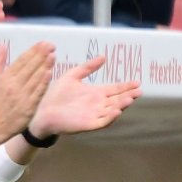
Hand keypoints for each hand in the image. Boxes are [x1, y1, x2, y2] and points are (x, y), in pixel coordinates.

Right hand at [0, 43, 53, 140]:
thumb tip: (3, 45)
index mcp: (5, 77)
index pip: (22, 60)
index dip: (34, 51)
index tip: (43, 43)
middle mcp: (14, 85)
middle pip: (31, 67)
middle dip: (42, 55)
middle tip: (51, 45)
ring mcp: (23, 96)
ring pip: (36, 78)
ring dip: (45, 66)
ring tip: (53, 56)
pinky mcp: (29, 107)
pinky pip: (38, 92)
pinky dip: (44, 82)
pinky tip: (50, 73)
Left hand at [27, 52, 141, 140]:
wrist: (43, 109)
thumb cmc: (57, 94)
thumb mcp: (73, 75)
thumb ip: (88, 67)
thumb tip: (103, 57)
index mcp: (96, 93)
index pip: (115, 89)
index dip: (126, 86)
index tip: (137, 82)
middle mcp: (97, 105)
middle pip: (117, 100)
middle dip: (128, 96)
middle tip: (138, 91)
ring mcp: (94, 115)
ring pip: (112, 110)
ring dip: (121, 105)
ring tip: (130, 99)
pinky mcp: (88, 124)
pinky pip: (102, 122)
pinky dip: (110, 117)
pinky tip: (116, 111)